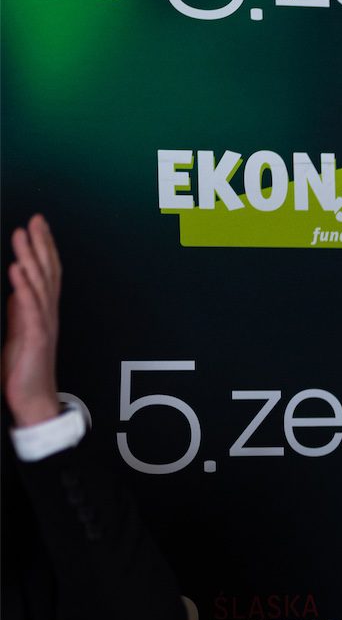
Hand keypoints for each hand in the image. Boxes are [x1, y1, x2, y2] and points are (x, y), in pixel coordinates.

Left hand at [4, 215, 62, 427]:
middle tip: (35, 221)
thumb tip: (15, 286)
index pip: (45, 272)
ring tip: (22, 236)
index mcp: (42, 311)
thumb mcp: (18, 331)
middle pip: (47, 272)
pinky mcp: (35, 337)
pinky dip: (24, 287)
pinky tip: (18, 271)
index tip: (36, 224)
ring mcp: (43, 324)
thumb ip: (19, 308)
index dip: (42, 247)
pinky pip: (31, 308)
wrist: (32, 399)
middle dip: (40, 244)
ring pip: (39, 284)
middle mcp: (46, 314)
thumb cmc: (24, 369)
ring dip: (30, 258)